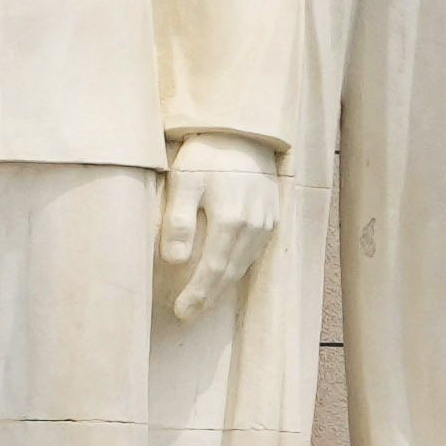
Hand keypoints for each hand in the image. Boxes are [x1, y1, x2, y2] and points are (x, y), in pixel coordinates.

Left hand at [161, 136, 282, 313]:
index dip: (197, 295)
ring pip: (243, 265)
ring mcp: (266, 223)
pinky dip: (237, 268)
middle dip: (208, 297)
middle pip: (229, 273)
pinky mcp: (271, 217)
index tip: (181, 312)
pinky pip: (253, 252)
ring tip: (203, 301)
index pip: (212, 270)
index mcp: (231, 220)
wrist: (242, 130)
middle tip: (188, 315)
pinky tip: (224, 275)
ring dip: (223, 287)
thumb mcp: (184, 181)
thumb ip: (178, 220)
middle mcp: (253, 226)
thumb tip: (174, 261)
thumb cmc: (207, 154)